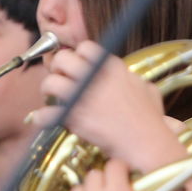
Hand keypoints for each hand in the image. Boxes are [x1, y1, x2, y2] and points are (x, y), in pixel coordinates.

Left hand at [31, 41, 182, 172]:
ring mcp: (82, 96)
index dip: (77, 56)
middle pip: (62, 59)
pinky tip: (44, 118)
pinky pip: (46, 113)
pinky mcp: (74, 117)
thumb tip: (128, 76)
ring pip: (50, 82)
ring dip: (47, 90)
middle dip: (57, 68)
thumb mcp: (147, 89)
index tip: (76, 67)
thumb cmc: (150, 119)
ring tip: (52, 98)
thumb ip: (132, 78)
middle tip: (61, 79)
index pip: (85, 47)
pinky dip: (41, 117)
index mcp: (111, 66)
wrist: (146, 143)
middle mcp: (94, 76)